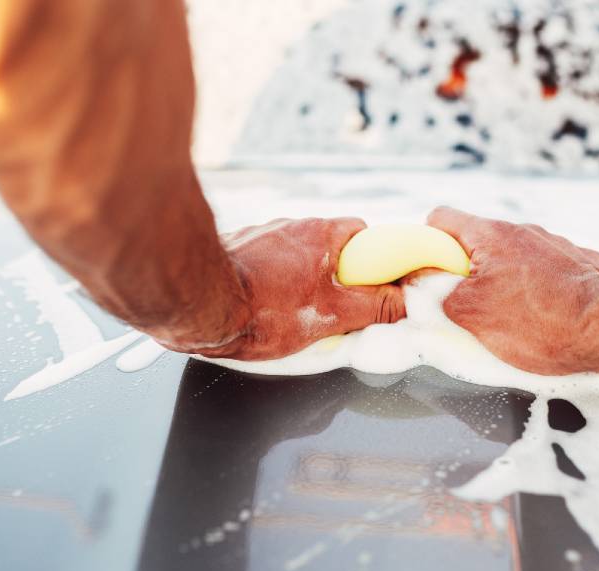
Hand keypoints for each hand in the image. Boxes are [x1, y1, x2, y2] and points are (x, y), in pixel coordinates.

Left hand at [165, 217, 405, 360]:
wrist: (198, 307)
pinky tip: (262, 304)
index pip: (360, 233)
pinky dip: (269, 279)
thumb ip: (373, 307)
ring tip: (292, 311)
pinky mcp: (234, 248)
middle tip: (332, 306)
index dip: (370, 260)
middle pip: (328, 245)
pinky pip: (264, 261)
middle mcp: (290, 226)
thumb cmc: (262, 311)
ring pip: (295, 254)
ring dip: (300, 276)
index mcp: (321, 235)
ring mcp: (259, 235)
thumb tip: (400, 301)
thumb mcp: (331, 316)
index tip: (371, 285)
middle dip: (334, 273)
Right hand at [426, 207, 598, 374]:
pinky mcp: (583, 266)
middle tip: (466, 309)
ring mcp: (557, 247)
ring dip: (505, 284)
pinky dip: (539, 292)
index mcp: (491, 235)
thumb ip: (437, 293)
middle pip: (480, 244)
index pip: (443, 218)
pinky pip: (549, 274)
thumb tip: (421, 282)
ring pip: (515, 260)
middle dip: (468, 274)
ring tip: (509, 322)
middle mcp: (525, 232)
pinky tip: (545, 319)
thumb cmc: (539, 322)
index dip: (427, 243)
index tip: (428, 274)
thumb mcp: (470, 313)